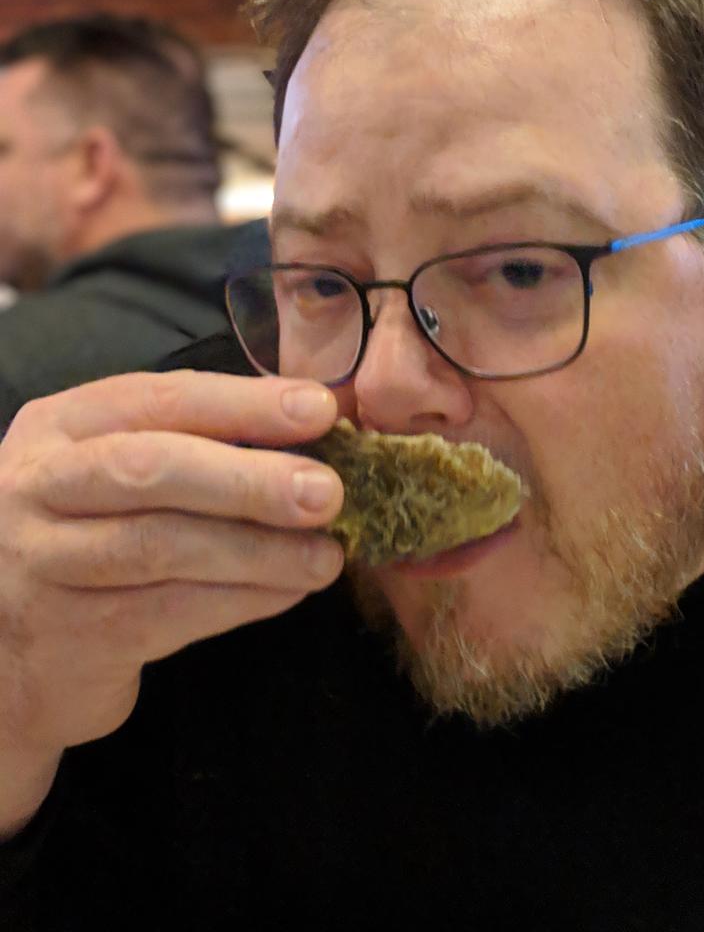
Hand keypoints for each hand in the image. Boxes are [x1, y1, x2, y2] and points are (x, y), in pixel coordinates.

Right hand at [0, 370, 343, 830]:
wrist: (13, 649)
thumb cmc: (94, 536)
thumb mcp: (124, 472)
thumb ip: (204, 443)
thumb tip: (318, 422)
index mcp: (65, 425)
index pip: (160, 399)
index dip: (244, 404)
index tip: (320, 410)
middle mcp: (40, 485)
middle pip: (150, 470)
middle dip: (249, 480)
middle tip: (327, 493)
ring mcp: (42, 562)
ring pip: (162, 548)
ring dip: (260, 552)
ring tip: (325, 557)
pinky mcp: (66, 636)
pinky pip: (168, 613)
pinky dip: (243, 600)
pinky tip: (290, 591)